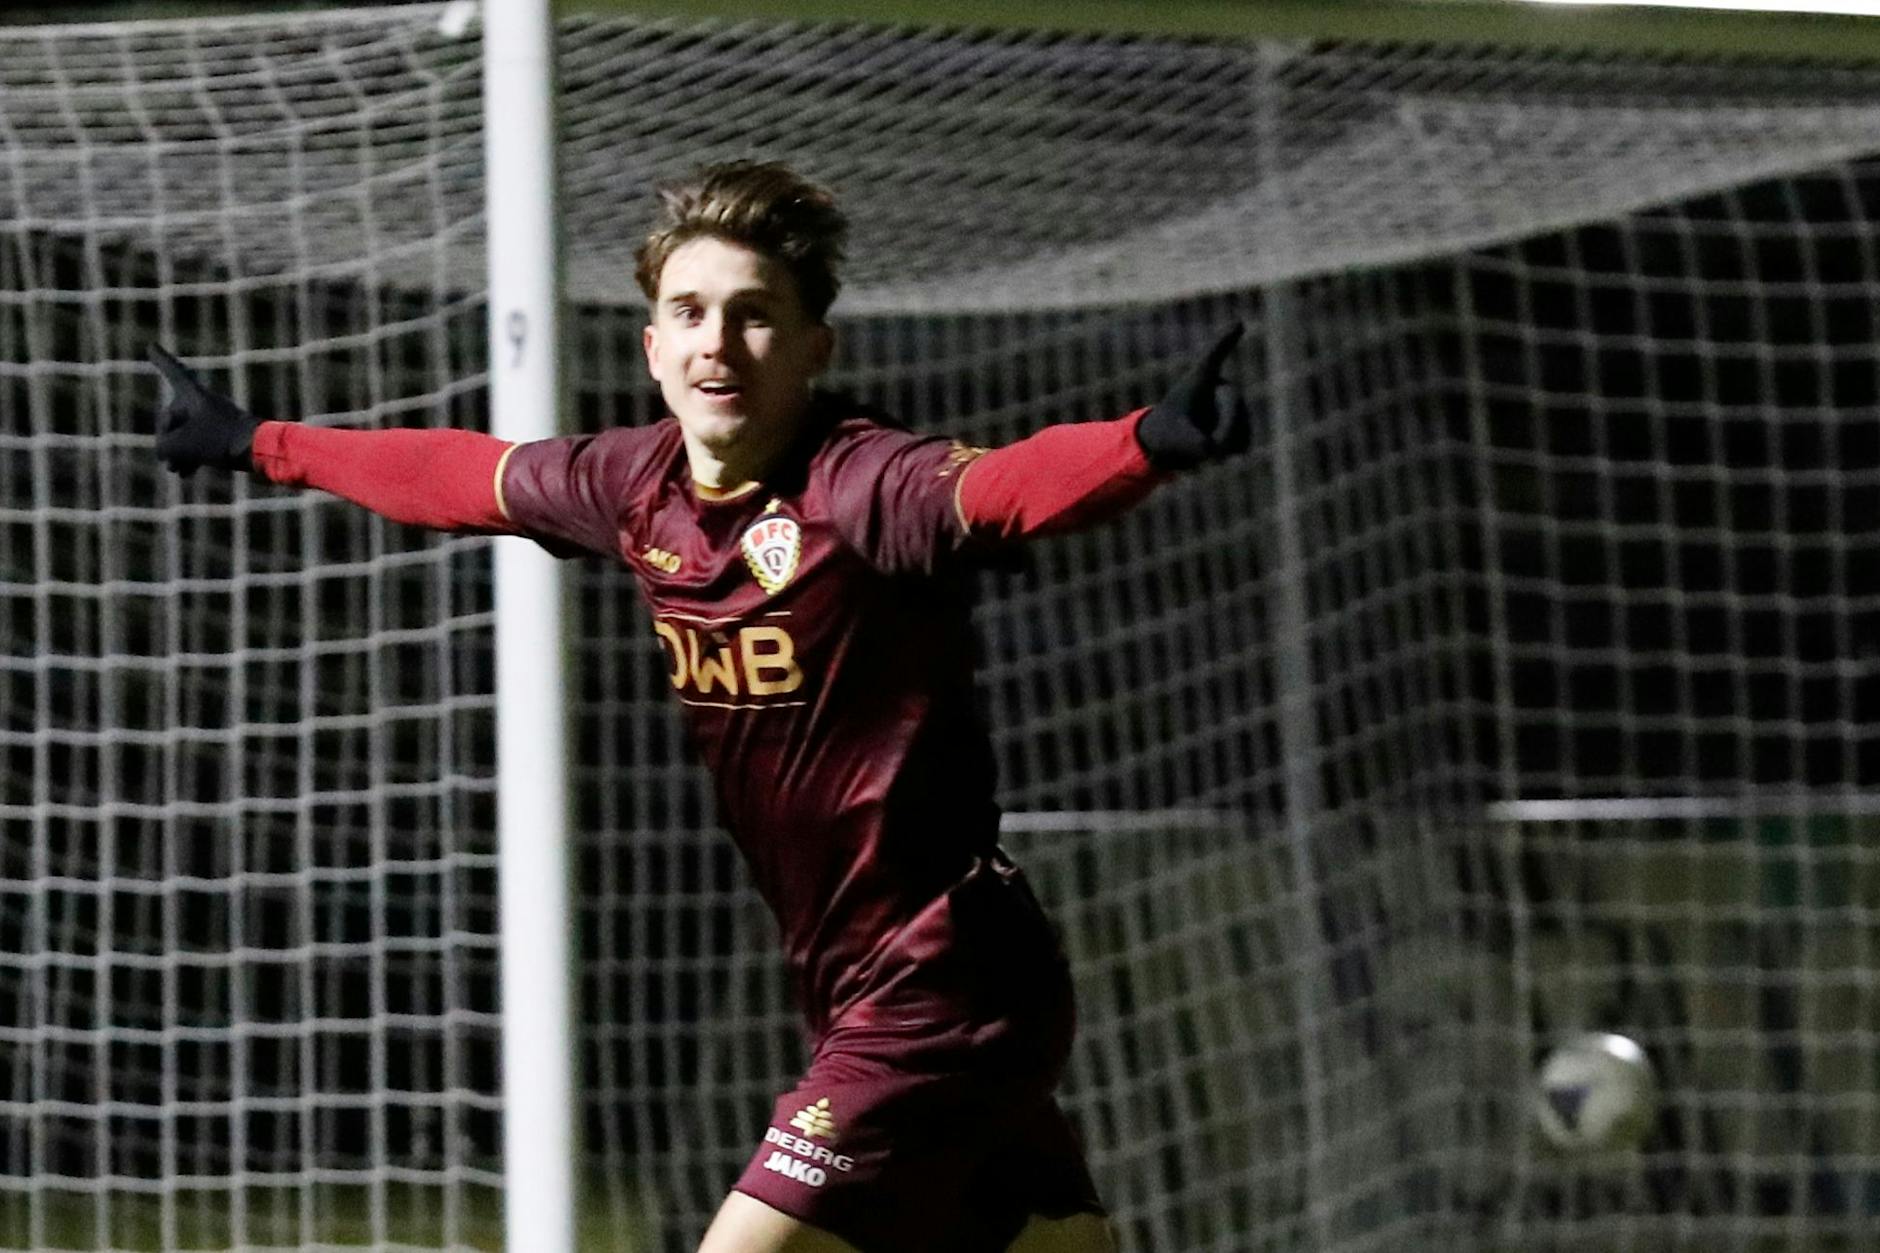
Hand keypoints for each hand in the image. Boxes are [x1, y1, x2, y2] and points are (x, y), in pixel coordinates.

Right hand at [148, 344, 260, 474]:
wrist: (260, 451)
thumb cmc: (219, 441)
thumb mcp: (179, 444)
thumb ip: (163, 445)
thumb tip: (166, 452)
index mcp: (194, 394)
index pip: (173, 371)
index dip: (160, 360)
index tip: (151, 346)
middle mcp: (203, 402)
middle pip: (172, 416)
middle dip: (167, 438)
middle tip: (172, 456)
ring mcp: (214, 419)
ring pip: (185, 432)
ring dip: (177, 451)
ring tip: (175, 470)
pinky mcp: (224, 435)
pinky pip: (200, 442)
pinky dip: (192, 455)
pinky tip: (185, 473)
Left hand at [1134, 324, 1250, 471]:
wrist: (1171, 445)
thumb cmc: (1165, 434)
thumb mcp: (1173, 440)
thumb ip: (1192, 444)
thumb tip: (1214, 449)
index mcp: (1198, 380)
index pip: (1213, 358)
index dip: (1226, 342)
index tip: (1239, 324)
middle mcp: (1220, 388)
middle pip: (1233, 408)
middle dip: (1222, 430)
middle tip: (1207, 448)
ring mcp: (1234, 406)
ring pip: (1241, 429)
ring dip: (1223, 445)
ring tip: (1202, 445)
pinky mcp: (1241, 424)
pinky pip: (1244, 441)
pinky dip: (1231, 452)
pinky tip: (1217, 451)